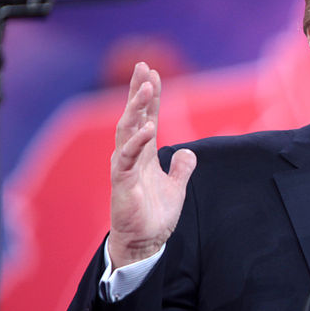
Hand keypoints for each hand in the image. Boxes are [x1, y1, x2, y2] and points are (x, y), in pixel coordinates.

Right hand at [108, 62, 196, 267]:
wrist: (144, 243)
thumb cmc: (155, 215)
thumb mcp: (176, 187)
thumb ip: (181, 168)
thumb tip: (187, 153)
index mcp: (144, 154)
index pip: (147, 118)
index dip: (151, 96)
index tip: (152, 72)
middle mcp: (131, 156)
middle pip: (134, 117)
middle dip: (138, 92)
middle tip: (143, 68)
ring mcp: (125, 168)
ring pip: (128, 131)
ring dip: (137, 109)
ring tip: (146, 88)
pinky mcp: (123, 183)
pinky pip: (128, 158)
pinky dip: (137, 142)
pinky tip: (147, 128)